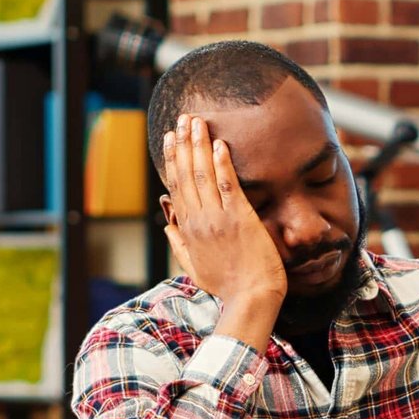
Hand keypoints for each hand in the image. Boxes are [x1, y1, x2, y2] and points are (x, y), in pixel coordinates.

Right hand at [162, 115, 285, 336]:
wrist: (251, 298)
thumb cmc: (228, 286)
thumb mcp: (194, 268)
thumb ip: (179, 244)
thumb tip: (167, 226)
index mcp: (188, 230)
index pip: (176, 187)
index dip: (171, 160)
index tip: (168, 139)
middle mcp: (199, 220)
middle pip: (185, 174)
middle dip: (182, 144)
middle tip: (182, 119)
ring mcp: (218, 218)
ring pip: (202, 174)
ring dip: (198, 145)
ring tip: (196, 121)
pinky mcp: (239, 219)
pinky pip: (228, 185)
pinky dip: (221, 163)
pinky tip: (219, 144)